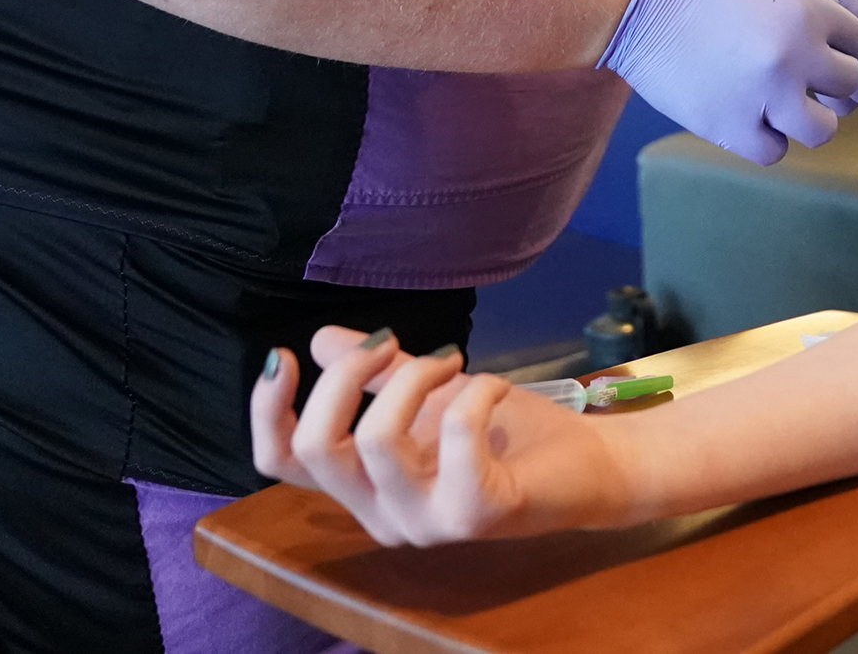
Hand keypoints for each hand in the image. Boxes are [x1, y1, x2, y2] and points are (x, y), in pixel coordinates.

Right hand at [248, 326, 630, 545]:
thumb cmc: (505, 430)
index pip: (283, 461)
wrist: (589, 461)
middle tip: (394, 341)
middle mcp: (383, 515)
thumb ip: (377, 374)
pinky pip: (454, 436)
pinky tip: (495, 385)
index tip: (286, 353)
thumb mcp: (431, 392)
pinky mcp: (476, 513)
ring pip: (379, 440)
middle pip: (319, 448)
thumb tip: (320, 337)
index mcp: (363, 486)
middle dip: (347, 375)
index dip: (268, 408)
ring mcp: (427, 522)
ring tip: (455, 360)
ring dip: (415, 376)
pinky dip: (475, 391)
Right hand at [600, 0, 857, 162]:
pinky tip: (750, 121)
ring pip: (822, 129)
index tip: (825, 49)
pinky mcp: (730, 127)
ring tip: (784, 108)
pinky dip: (766, 140)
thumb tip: (822, 44)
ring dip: (808, 119)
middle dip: (828, 82)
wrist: (636, 1)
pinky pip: (773, 150)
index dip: (842, 46)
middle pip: (847, 84)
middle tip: (803, 78)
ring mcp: (765, 96)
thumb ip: (798, 15)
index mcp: (805, 13)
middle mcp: (794, 57)